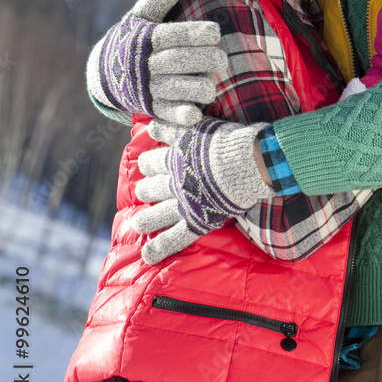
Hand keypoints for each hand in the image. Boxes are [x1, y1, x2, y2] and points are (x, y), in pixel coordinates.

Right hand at [88, 0, 226, 124]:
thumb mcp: (143, 14)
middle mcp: (144, 63)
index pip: (170, 35)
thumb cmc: (135, 38)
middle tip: (222, 58)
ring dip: (195, 88)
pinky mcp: (149, 107)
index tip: (215, 32)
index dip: (193, 34)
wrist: (106, 72)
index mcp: (145, 38)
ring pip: (172, 89)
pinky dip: (179, 116)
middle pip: (175, 62)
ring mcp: (147, 87)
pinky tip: (195, 115)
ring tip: (213, 84)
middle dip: (201, 60)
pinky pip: (165, 114)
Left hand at [130, 117, 272, 263]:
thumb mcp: (196, 126)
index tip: (145, 165)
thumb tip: (150, 125)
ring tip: (137, 224)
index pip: (153, 162)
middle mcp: (175, 182)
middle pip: (153, 188)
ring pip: (159, 213)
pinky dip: (160, 247)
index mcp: (175, 159)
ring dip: (147, 219)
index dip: (148, 164)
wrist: (243, 161)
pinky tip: (148, 256)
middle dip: (146, 190)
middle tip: (142, 193)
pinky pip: (175, 238)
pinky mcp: (196, 221)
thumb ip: (172, 126)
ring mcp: (184, 203)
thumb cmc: (224, 141)